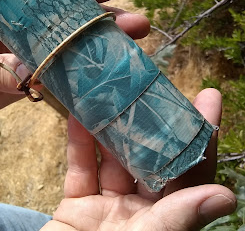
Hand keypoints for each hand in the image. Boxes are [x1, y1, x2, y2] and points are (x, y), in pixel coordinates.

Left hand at [0, 0, 146, 113]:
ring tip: (134, 47)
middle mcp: (28, 27)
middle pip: (72, 19)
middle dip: (105, 20)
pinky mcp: (38, 73)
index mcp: (8, 11)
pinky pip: (67, 71)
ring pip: (75, 45)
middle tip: (137, 23)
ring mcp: (37, 51)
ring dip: (103, 47)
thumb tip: (28, 75)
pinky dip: (87, 74)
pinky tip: (109, 75)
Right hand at [42, 57, 235, 227]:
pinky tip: (77, 116)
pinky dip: (78, 143)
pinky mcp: (76, 204)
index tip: (208, 99)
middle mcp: (140, 213)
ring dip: (110, 127)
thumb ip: (175, 222)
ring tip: (112, 93)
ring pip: (112, 158)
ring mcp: (107, 207)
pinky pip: (79, 167)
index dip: (201, 137)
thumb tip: (225, 195)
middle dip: (152, 122)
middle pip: (150, 157)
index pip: (190, 173)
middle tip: (154, 85)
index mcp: (164, 224)